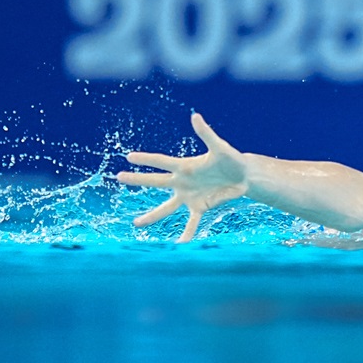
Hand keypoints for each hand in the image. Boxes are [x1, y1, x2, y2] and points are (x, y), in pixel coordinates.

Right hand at [116, 113, 248, 241]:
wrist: (243, 176)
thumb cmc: (231, 159)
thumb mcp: (220, 147)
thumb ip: (206, 133)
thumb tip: (195, 116)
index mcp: (185, 166)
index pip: (161, 161)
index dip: (146, 159)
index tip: (129, 156)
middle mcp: (182, 181)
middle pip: (156, 182)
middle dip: (138, 180)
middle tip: (119, 177)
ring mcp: (189, 196)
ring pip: (166, 208)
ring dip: (152, 216)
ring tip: (136, 224)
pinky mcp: (200, 207)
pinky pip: (190, 223)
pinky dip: (186, 235)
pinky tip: (178, 246)